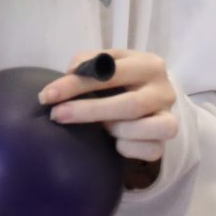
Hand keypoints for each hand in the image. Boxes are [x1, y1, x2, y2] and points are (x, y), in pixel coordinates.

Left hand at [40, 49, 180, 162]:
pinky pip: (149, 151)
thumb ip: (87, 64)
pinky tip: (116, 143)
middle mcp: (164, 90)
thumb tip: (69, 77)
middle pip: (129, 105)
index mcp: (149, 64)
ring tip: (100, 127)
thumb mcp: (106, 65)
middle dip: (88, 111)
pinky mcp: (165, 143)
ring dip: (115, 130)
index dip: (77, 84)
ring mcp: (169, 117)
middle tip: (57, 116)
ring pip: (145, 129)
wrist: (148, 100)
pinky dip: (127, 148)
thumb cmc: (119, 81)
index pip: (112, 73)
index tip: (47, 95)